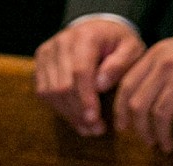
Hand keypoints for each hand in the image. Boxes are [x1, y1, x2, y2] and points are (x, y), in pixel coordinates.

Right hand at [34, 18, 145, 136]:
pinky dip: (59, 108)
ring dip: (69, 114)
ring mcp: (48, 51)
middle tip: (97, 130)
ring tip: (89, 128)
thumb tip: (100, 85)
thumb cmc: (119, 43)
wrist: (98, 29)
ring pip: (50, 91)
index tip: (95, 119)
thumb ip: (120, 64)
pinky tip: (77, 118)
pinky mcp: (41, 61)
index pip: (80, 72)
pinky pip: (43, 91)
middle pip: (62, 85)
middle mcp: (62, 41)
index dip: (86, 99)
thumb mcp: (132, 48)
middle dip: (79, 112)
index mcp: (86, 37)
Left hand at [113, 30, 172, 151]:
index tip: (124, 128)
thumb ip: (155, 68)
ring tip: (168, 146)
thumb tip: (138, 98)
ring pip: (160, 115)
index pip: (127, 86)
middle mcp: (164, 65)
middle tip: (150, 142)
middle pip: (140, 105)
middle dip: (142, 129)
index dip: (122, 111)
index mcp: (154, 55)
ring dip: (163, 136)